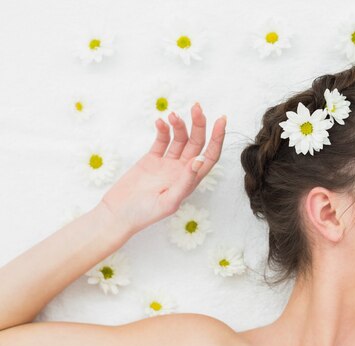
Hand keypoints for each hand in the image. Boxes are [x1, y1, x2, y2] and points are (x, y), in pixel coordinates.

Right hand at [98, 103, 226, 235]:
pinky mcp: (151, 159)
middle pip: (197, 142)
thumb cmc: (144, 214)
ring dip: (179, 125)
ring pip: (179, 138)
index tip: (221, 120)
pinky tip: (161, 122)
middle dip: (199, 124)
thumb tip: (199, 161)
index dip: (218, 139)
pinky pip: (162, 140)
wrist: (118, 214)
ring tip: (172, 116)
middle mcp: (182, 170)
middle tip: (196, 107)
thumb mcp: (168, 201)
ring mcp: (167, 163)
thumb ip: (185, 181)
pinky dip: (163, 130)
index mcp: (191, 180)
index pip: (210, 156)